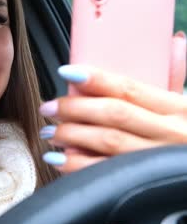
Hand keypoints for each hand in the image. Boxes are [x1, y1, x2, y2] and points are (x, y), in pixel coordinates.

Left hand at [39, 31, 186, 172]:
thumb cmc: (184, 135)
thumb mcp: (185, 110)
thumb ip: (175, 78)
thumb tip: (175, 42)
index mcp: (178, 109)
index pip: (130, 89)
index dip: (96, 79)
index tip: (67, 72)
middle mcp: (169, 133)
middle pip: (114, 114)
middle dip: (75, 108)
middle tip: (49, 107)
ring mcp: (155, 160)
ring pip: (108, 142)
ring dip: (72, 135)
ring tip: (49, 132)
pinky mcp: (142, 182)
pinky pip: (105, 172)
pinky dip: (77, 166)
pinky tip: (59, 160)